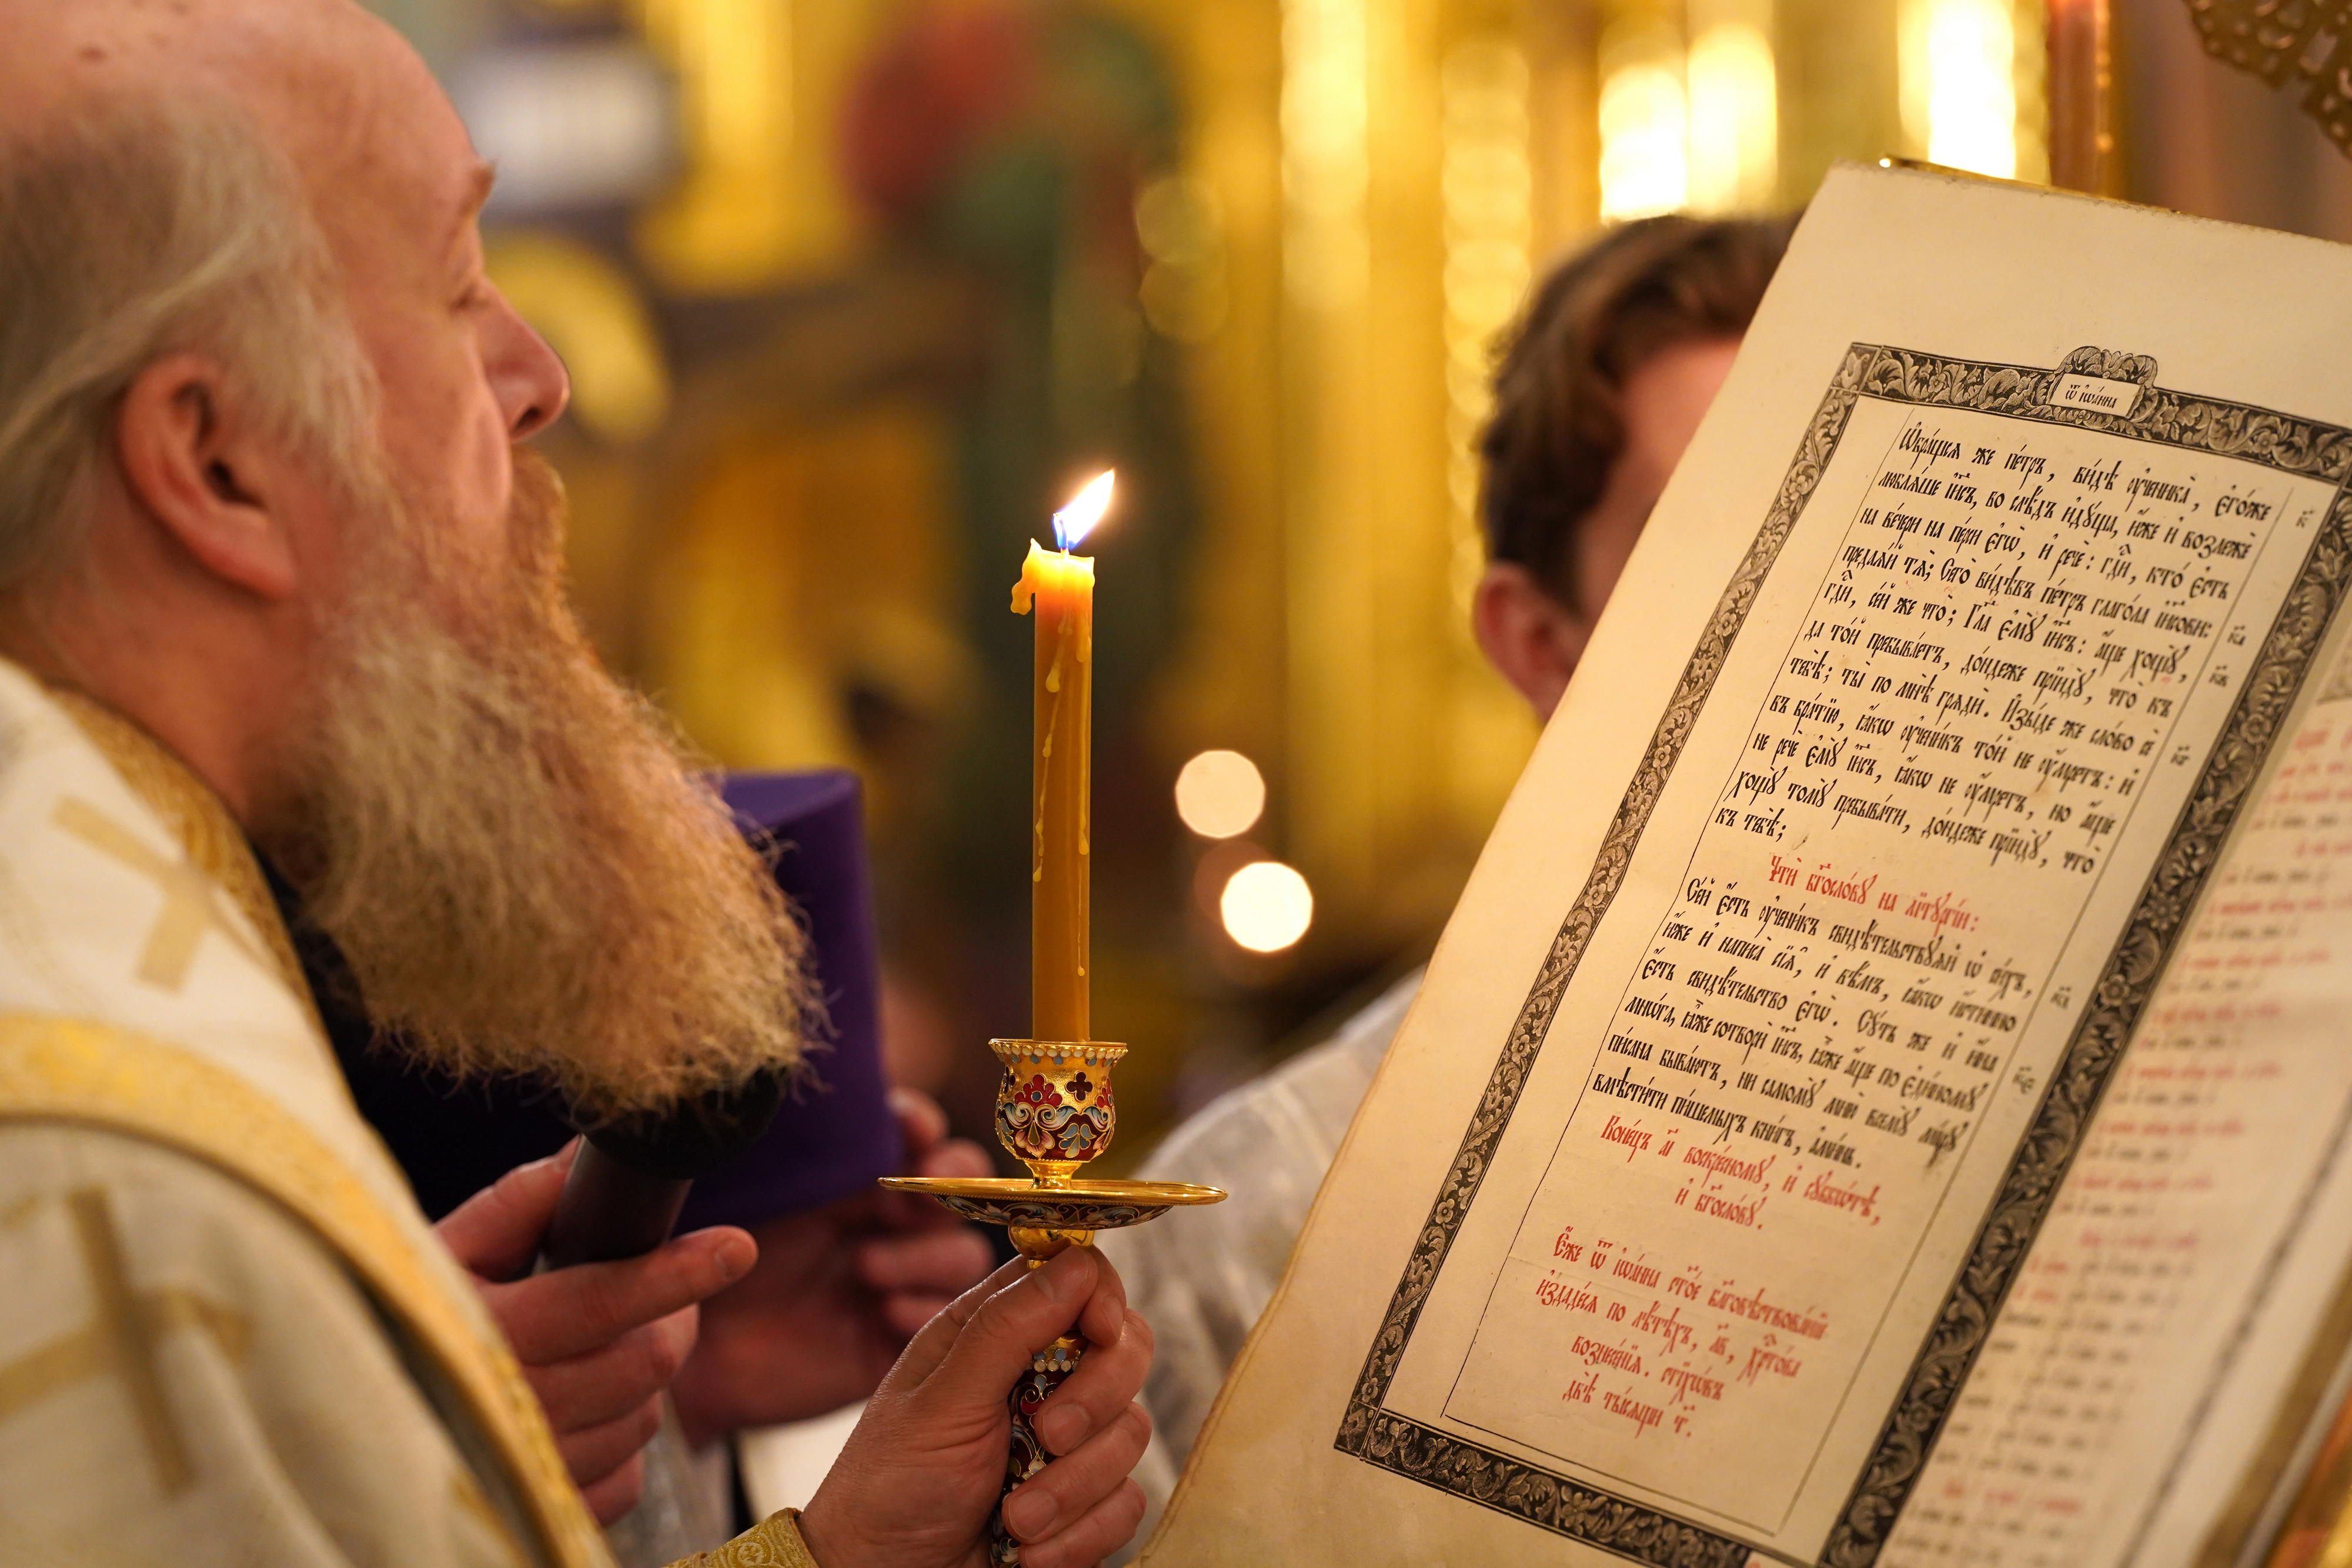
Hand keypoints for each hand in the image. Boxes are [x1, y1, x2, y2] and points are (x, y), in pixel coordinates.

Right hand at [435, 1141, 756, 1521]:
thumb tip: (586, 1153)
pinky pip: (629, 1477)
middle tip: (665, 1290)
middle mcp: (511, 1411)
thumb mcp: (442, 1255)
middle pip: (645, 1363)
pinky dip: (621, 1442)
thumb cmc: (406, 1322)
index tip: (736, 1246)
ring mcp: (530, 1472)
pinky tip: (585, 1411)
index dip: (677, 1273)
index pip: (603, 1303)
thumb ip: (518, 1203)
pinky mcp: (548, 1514)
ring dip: (641, 1379)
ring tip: (599, 1351)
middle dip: (672, 1317)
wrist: (355, 1426)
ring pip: (645, 1418)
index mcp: (486, 1335)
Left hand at [671, 1089, 994, 1442]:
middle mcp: (891, 1222)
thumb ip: (788, 1153)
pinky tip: (884, 1312)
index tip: (911, 1127)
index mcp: (859, 1176)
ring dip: (926, 1253)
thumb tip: (809, 1098)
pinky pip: (945, 1320)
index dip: (922, 1125)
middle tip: (927, 1185)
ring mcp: (903, 1280)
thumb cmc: (713, 1262)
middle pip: (965, 1189)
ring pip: (964, 1254)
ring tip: (866, 1267)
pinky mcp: (900, 1336)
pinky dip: (924, 1308)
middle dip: (954, 1183)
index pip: (915, 1133)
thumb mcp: (747, 1198)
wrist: (693, 1353)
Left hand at [798, 1247, 1153, 1567]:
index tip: (1098, 1332)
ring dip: (1073, 1486)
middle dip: (1095, 1400)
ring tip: (1017, 1519)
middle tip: (1048, 1436)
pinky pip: (1127, 1501)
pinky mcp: (1083, 1500)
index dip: (1102, 1298)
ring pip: (1131, 1431)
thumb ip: (1007, 1329)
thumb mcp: (941, 1401)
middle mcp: (1040, 1374)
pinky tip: (1030, 1550)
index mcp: (996, 1332)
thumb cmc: (889, 1487)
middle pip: (1126, 1348)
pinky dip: (1081, 1533)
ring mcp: (1067, 1439)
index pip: (1080, 1280)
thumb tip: (1076, 1264)